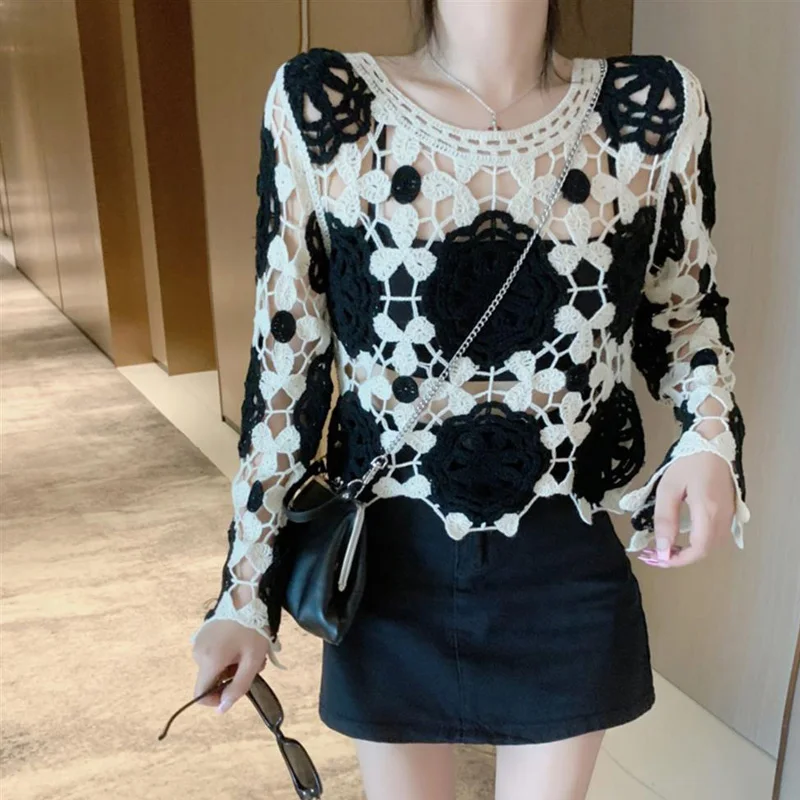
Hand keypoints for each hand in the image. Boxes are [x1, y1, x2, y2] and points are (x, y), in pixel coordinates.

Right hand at [192, 619, 270, 713]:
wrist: (246, 595)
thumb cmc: (252, 628)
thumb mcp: (252, 661)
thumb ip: (238, 688)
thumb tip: (222, 709)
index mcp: (209, 661)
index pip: (200, 694)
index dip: (216, 699)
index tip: (234, 689)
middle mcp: (198, 653)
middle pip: (211, 679)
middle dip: (231, 677)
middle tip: (252, 664)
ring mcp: (198, 642)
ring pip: (213, 667)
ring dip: (231, 665)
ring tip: (249, 651)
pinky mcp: (202, 634)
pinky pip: (212, 654)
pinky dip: (226, 655)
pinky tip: (240, 643)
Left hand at [639, 451, 735, 567]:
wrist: (712, 442)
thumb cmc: (688, 462)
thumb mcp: (669, 488)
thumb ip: (665, 519)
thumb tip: (663, 548)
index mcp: (708, 511)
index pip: (698, 550)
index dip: (679, 560)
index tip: (658, 558)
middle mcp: (723, 517)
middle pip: (705, 550)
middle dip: (681, 557)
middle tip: (657, 554)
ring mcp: (729, 514)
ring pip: (712, 545)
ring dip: (690, 551)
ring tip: (666, 547)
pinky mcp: (730, 511)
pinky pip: (715, 535)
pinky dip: (699, 542)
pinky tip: (682, 537)